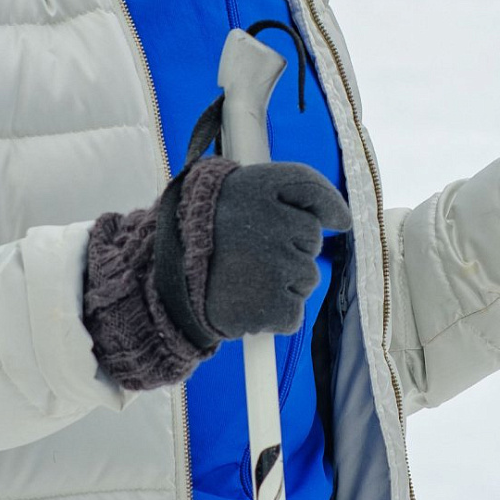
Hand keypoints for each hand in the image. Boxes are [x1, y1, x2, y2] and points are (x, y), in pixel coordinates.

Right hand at [82, 157, 349, 392]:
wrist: (156, 280)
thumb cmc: (199, 232)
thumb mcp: (239, 190)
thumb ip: (291, 190)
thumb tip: (343, 220)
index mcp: (260, 185)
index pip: (311, 188)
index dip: (322, 206)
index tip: (330, 220)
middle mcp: (273, 222)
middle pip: (310, 239)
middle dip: (288, 247)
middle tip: (250, 252)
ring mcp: (275, 266)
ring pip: (306, 278)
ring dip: (282, 282)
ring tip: (243, 277)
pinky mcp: (273, 307)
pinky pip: (292, 314)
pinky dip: (274, 314)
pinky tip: (245, 301)